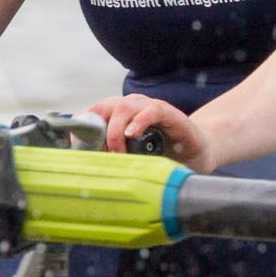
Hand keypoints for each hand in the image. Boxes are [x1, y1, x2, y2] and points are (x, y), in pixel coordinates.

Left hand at [86, 93, 218, 172]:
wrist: (196, 152)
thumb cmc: (161, 155)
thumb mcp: (132, 157)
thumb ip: (112, 158)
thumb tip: (86, 170)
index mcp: (119, 114)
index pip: (93, 112)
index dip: (83, 128)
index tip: (78, 147)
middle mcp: (131, 106)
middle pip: (104, 108)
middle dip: (97, 132)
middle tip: (101, 155)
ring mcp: (149, 107)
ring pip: (122, 108)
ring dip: (115, 132)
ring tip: (119, 154)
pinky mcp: (169, 113)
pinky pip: (150, 110)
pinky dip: (138, 121)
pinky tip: (133, 135)